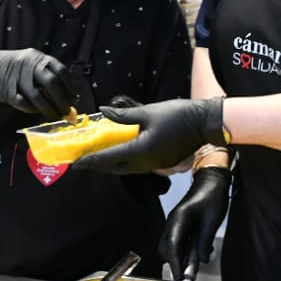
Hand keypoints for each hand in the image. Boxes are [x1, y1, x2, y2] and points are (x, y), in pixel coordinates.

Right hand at [0, 48, 75, 120]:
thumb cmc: (14, 67)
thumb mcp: (32, 63)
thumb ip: (47, 74)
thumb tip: (67, 95)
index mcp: (38, 57)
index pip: (60, 71)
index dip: (69, 87)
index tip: (73, 98)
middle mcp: (29, 65)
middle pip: (51, 84)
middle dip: (62, 100)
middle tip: (67, 111)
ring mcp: (18, 78)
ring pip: (38, 97)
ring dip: (49, 110)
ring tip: (55, 116)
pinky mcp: (8, 91)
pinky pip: (24, 104)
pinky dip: (33, 110)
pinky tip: (38, 112)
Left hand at [73, 97, 226, 173]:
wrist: (204, 123)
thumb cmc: (177, 115)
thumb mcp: (147, 112)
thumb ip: (123, 115)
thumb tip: (103, 111)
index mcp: (140, 151)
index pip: (109, 158)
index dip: (90, 161)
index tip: (75, 163)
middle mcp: (145, 163)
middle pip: (116, 168)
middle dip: (98, 166)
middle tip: (83, 161)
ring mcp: (155, 165)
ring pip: (127, 169)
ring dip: (112, 164)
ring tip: (98, 158)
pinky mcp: (162, 163)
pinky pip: (138, 166)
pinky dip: (125, 162)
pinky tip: (121, 154)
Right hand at [161, 165, 230, 274]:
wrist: (212, 180)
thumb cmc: (213, 197)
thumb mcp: (213, 221)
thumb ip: (205, 241)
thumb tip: (201, 261)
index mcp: (180, 219)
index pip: (173, 246)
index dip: (175, 265)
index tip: (180, 279)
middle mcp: (172, 222)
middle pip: (166, 248)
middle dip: (174, 263)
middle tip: (187, 276)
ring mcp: (174, 222)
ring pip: (170, 246)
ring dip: (179, 257)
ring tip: (193, 266)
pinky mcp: (179, 224)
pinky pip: (177, 241)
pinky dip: (183, 251)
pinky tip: (196, 253)